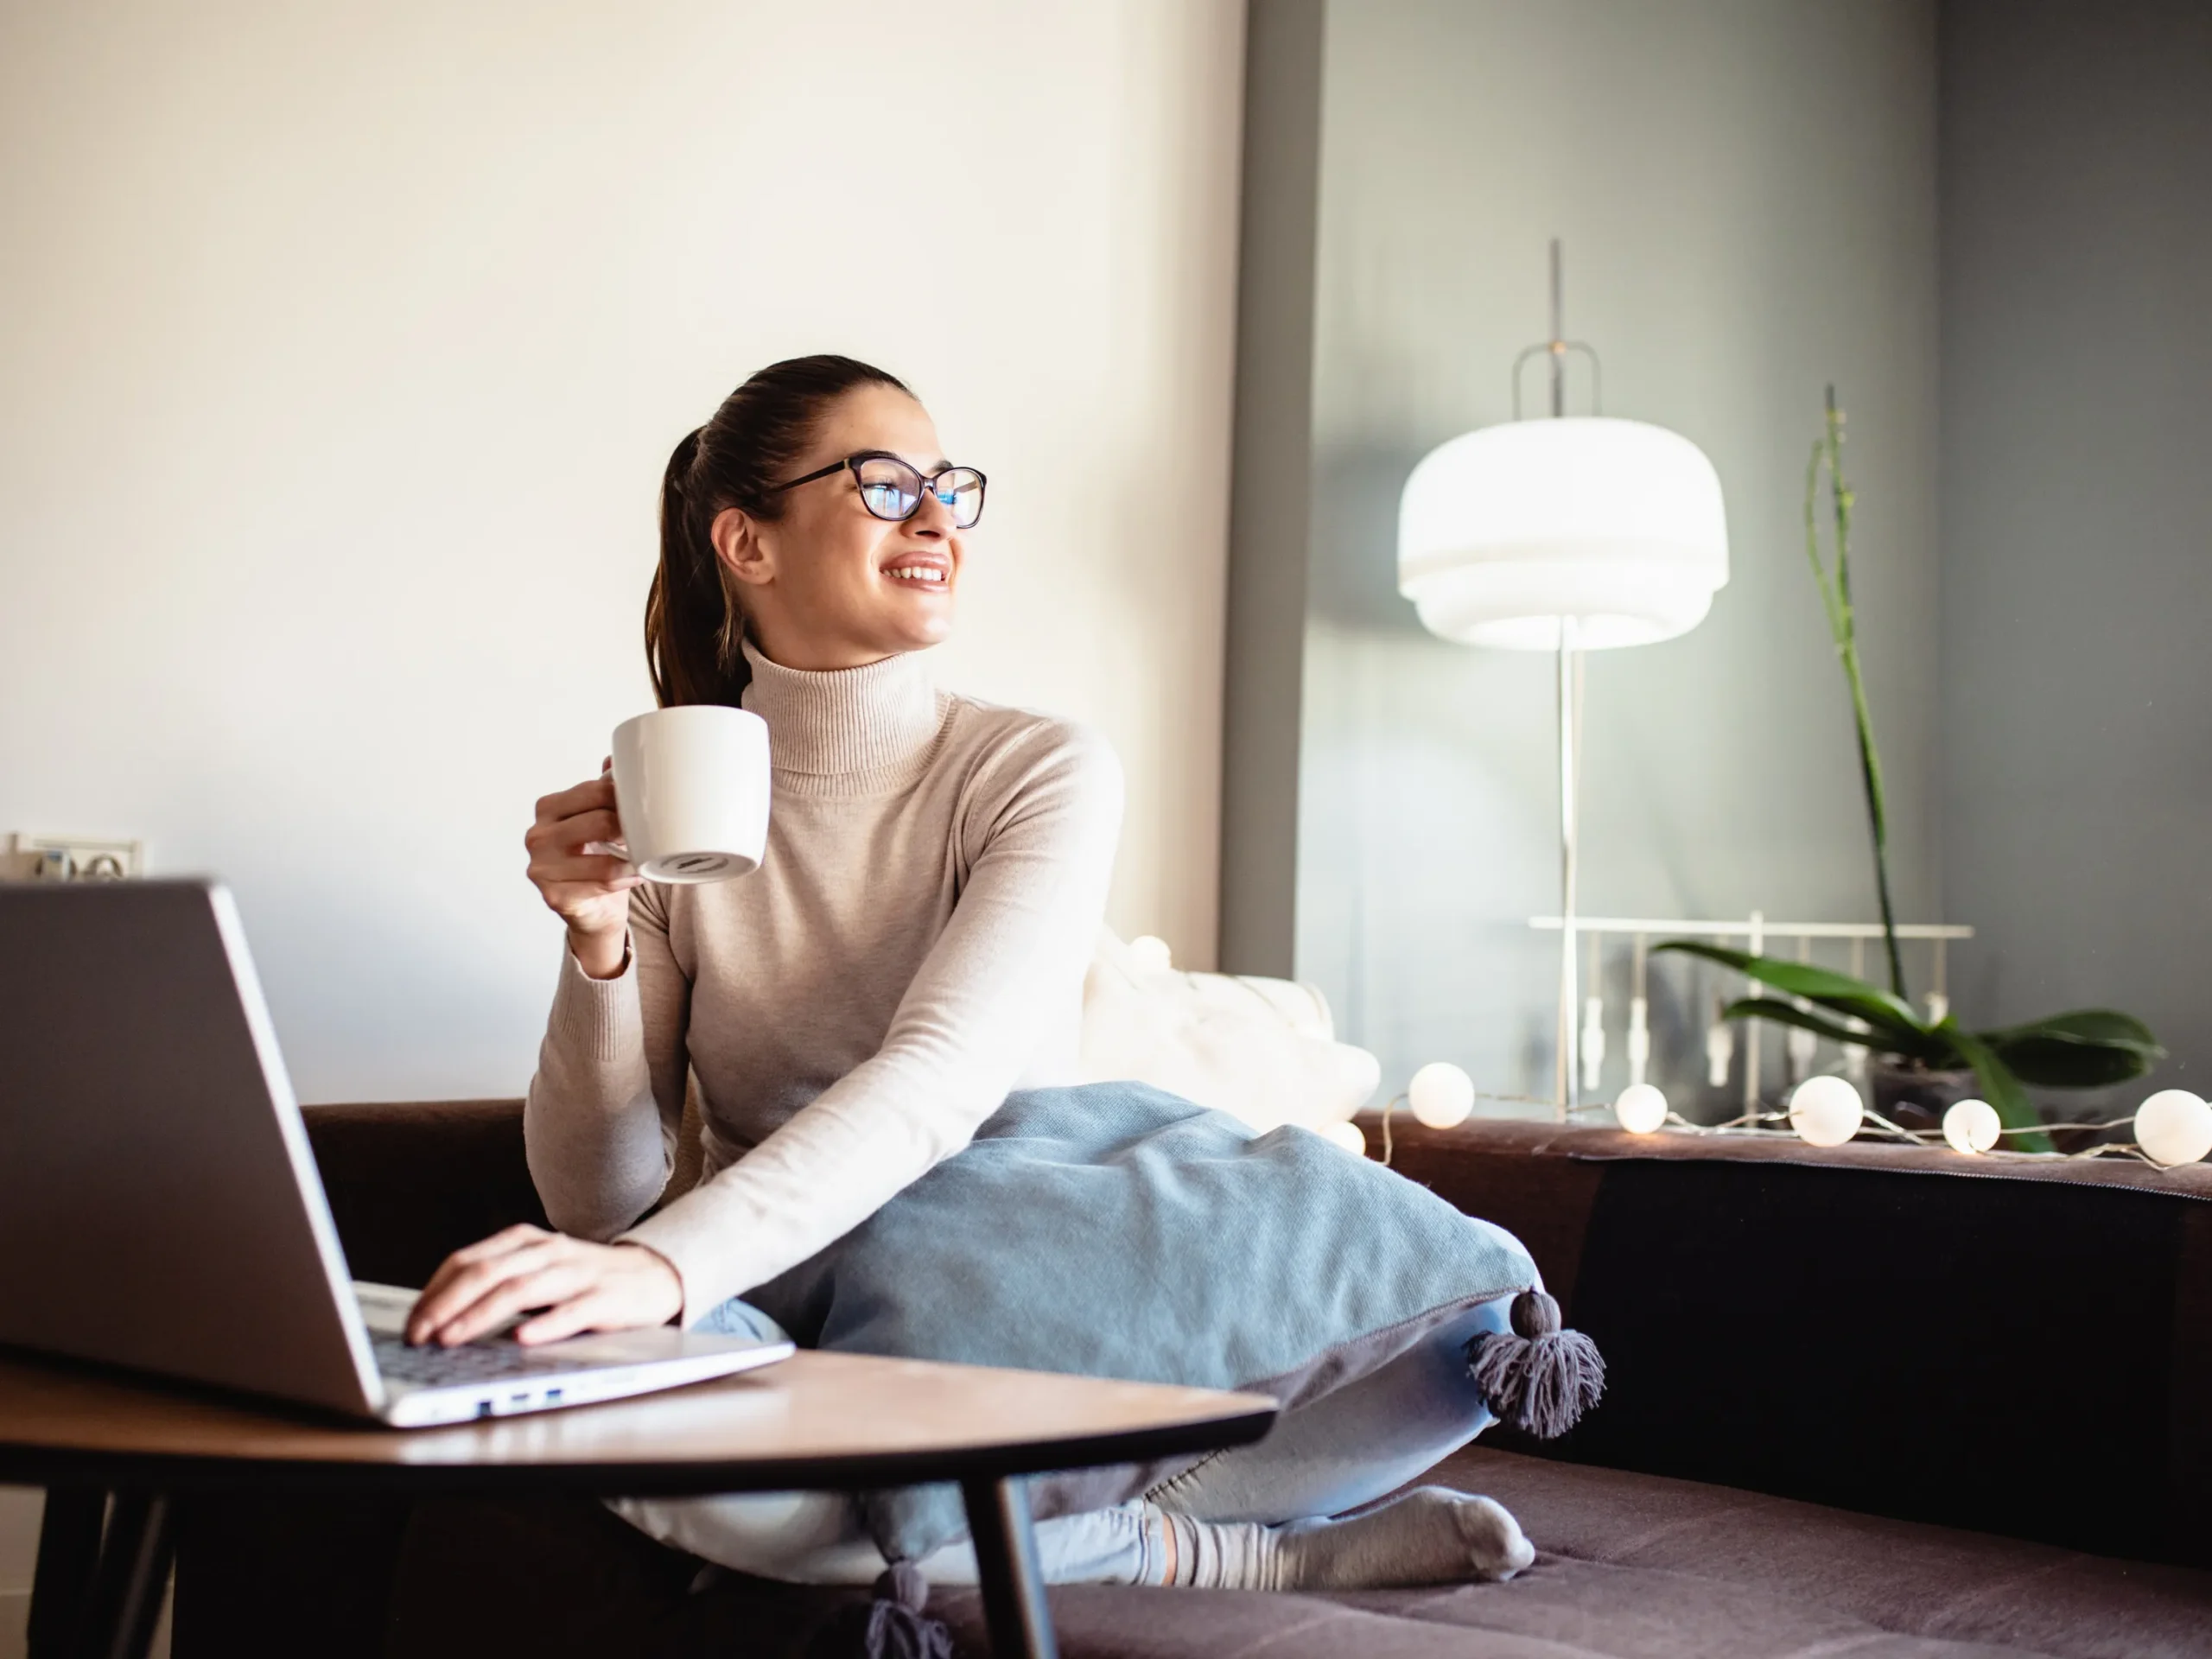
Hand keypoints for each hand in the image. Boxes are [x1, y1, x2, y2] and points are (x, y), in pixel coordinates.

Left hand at [405, 1225, 683, 1346]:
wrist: (655, 1275)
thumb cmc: (584, 1280)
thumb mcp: (537, 1270)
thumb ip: (497, 1282)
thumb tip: (438, 1316)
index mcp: (526, 1242)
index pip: (466, 1260)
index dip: (433, 1292)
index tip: (410, 1324)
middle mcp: (548, 1251)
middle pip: (487, 1272)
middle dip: (445, 1305)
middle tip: (419, 1336)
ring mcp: (578, 1273)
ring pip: (521, 1289)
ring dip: (480, 1315)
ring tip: (451, 1339)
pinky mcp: (607, 1298)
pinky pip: (573, 1310)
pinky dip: (546, 1325)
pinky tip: (523, 1339)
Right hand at [525, 764, 637, 977]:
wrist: (589, 908)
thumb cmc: (593, 857)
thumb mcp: (596, 818)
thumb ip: (602, 791)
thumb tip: (615, 759)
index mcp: (548, 808)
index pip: (592, 791)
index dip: (624, 798)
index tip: (643, 804)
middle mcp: (538, 836)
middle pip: (599, 822)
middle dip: (629, 828)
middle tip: (649, 833)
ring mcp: (542, 868)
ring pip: (603, 859)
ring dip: (633, 858)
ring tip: (646, 856)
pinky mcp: (554, 896)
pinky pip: (603, 884)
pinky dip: (626, 879)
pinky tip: (636, 876)